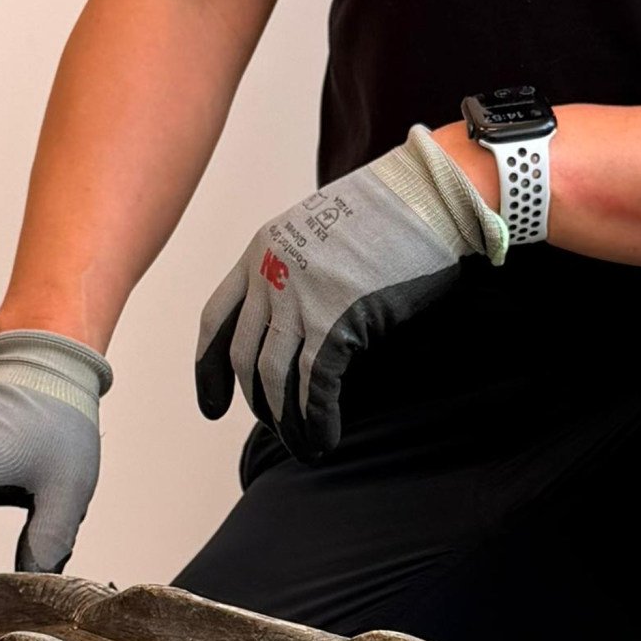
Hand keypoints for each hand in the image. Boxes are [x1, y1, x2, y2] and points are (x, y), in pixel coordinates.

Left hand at [194, 126, 506, 457]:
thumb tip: (303, 328)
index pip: (216, 320)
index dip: (208, 370)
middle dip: (257, 402)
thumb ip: (303, 274)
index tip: (212, 407)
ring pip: (273, 378)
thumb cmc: (395, 215)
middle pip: (243, 357)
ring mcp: (300, 297)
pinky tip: (325, 438)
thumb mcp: (326, 233)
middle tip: (278, 428)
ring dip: (286, 422)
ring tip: (304, 446)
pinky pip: (312, 387)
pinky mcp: (335, 320)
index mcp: (262, 250)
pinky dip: (315, 420)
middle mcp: (270, 274)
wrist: (432, 195)